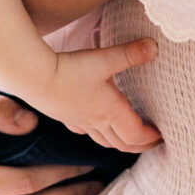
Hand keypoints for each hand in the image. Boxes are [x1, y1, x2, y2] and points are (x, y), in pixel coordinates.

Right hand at [26, 40, 161, 153]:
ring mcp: (79, 122)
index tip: (162, 135)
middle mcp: (96, 122)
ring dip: (120, 143)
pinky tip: (94, 126)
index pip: (136, 135)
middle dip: (140, 146)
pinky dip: (96, 133)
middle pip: (122, 144)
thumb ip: (131, 53)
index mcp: (111, 112)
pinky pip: (85, 132)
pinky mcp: (64, 117)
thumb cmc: (70, 69)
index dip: (151, 138)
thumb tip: (155, 47)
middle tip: (152, 143)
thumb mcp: (105, 59)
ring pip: (104, 141)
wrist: (32, 76)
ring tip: (129, 139)